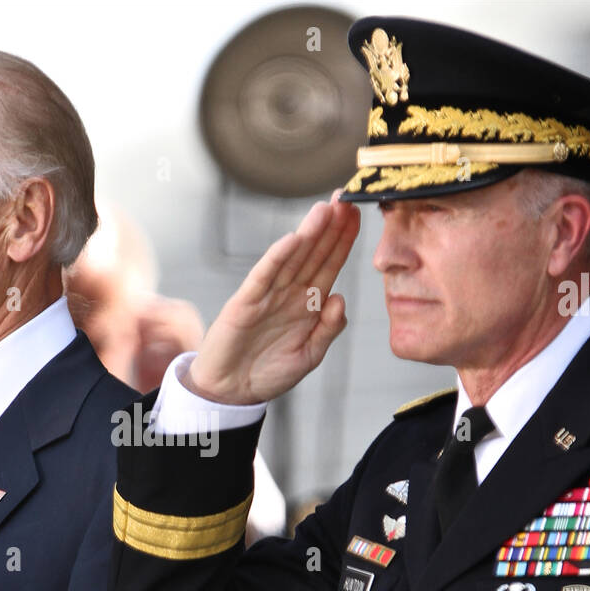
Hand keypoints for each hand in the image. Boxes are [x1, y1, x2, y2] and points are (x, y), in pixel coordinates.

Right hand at [186, 197, 359, 404]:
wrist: (232, 392)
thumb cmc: (269, 373)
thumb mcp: (309, 355)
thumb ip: (328, 329)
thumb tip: (341, 299)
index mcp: (308, 304)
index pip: (329, 265)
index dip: (343, 241)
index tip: (357, 215)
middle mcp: (289, 293)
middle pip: (314, 254)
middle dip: (329, 227)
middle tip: (344, 199)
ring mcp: (267, 295)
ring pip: (292, 259)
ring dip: (308, 234)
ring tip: (324, 210)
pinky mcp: (245, 303)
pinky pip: (264, 277)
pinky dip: (277, 259)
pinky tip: (291, 240)